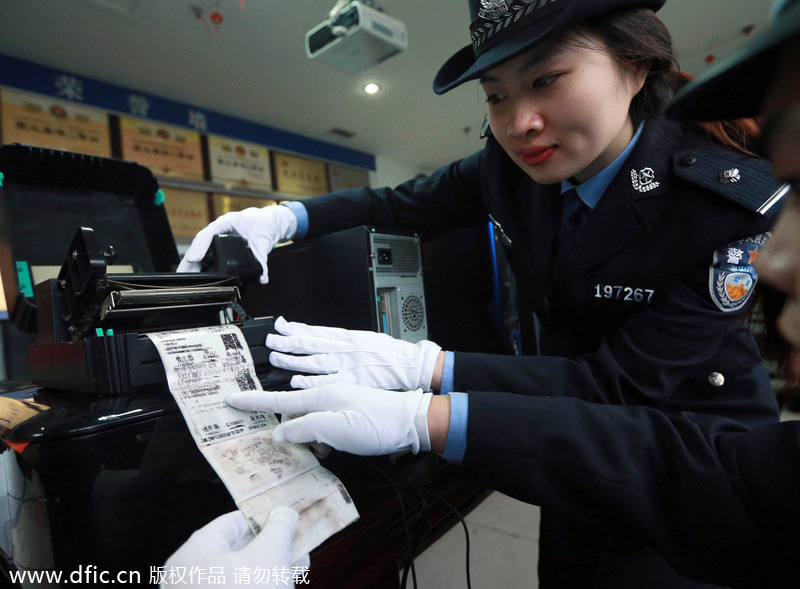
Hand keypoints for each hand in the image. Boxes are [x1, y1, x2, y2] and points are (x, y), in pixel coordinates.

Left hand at [162, 508, 306, 587]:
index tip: (286, 521)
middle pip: (233, 551)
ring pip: (234, 576)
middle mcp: (186, 576)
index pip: (232, 523)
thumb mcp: (271, 557)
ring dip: (265, 570)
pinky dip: (253, 588)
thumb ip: (279, 529)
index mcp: (194, 552)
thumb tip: (283, 514)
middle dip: (269, 548)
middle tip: (295, 547)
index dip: (263, 519)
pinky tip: (279, 587)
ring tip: (294, 570)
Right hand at [176, 205, 296, 283]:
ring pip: (200, 250)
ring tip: (185, 280)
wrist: (267, 221)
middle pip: (200, 244)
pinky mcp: (219, 246)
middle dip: (190, 260)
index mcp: (227, 222)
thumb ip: (262, 257)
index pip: (210, 232)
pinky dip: (199, 265)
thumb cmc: (263, 224)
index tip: (195, 259)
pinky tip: (194, 277)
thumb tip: (262, 276)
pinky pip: (206, 255)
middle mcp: (219, 229)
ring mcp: (217, 237)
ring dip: (191, 264)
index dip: (200, 246)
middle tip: (183, 275)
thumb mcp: (264, 239)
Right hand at [227, 384, 432, 454]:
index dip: (253, 401)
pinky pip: (322, 427)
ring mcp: (336, 404)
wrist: (409, 423)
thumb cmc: (376, 424)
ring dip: (310, 440)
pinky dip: (323, 440)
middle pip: (291, 414)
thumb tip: (279, 432)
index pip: (278, 399)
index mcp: (319, 396)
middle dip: (291, 433)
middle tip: (308, 449)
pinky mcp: (345, 414)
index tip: (230, 399)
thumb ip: (304, 428)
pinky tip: (334, 449)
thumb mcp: (337, 429)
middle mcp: (325, 397)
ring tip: (327, 451)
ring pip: (307, 424)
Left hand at [267, 317, 442, 390]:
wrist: (412, 363)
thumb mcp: (367, 339)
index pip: (317, 330)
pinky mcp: (354, 380)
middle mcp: (346, 348)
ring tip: (275, 357)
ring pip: (315, 360)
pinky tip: (296, 381)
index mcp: (349, 337)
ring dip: (293, 359)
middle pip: (311, 343)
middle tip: (271, 340)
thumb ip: (346, 341)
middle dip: (289, 341)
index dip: (296, 328)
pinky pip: (328, 381)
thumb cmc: (392, 354)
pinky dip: (311, 381)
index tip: (281, 325)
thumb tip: (326, 339)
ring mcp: (349, 363)